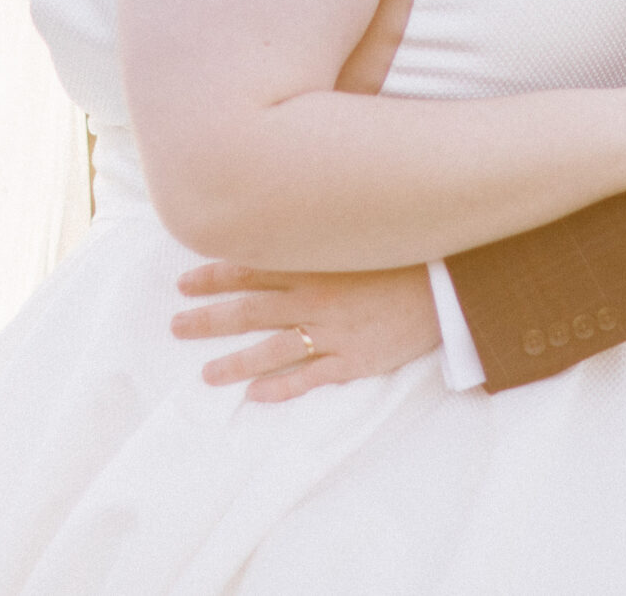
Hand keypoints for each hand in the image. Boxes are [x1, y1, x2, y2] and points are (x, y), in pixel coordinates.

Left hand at [170, 262, 440, 403]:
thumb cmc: (402, 255)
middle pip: (250, 309)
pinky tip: (255, 397)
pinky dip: (282, 388)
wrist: (450, 285)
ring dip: (235, 362)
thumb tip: (273, 227)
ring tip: (206, 375)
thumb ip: (316, 236)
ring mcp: (334, 332)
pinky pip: (310, 377)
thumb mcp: (356, 236)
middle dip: (209, 318)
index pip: (251, 268)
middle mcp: (316, 297)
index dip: (214, 276)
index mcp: (315, 264)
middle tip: (175, 326)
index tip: (184, 282)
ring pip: (273, 349)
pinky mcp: (354, 360)